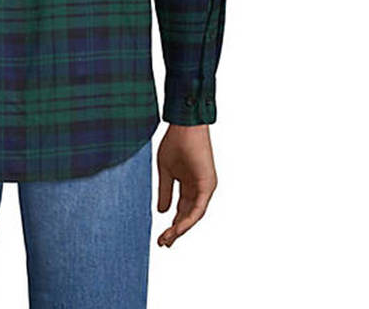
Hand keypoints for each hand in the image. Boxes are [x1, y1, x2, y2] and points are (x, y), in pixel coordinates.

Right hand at [156, 124, 216, 247]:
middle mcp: (199, 188)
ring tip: (168, 239)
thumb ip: (165, 191)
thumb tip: (162, 212)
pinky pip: (198, 207)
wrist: (184, 125)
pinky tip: (178, 228)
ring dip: (181, 228)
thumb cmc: (175, 142)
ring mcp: (204, 187)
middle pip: (187, 215)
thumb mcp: (166, 170)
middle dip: (175, 231)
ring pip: (194, 215)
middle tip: (163, 243)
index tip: (160, 237)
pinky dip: (189, 219)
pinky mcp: (207, 184)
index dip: (171, 224)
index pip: (182, 210)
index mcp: (189, 184)